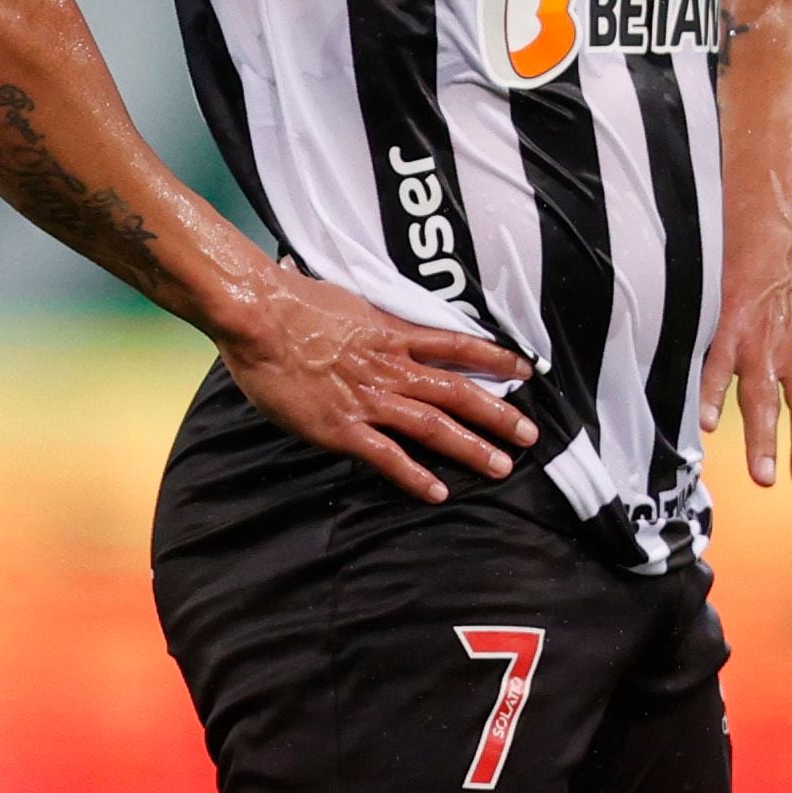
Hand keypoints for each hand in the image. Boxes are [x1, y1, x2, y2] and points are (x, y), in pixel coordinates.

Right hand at [218, 271, 537, 503]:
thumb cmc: (293, 302)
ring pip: (433, 426)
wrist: (260, 316)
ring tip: (502, 467)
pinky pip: (387, 456)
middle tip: (531, 435)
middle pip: (458, 393)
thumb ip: (371, 317)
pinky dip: (415, 475)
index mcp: (395, 334)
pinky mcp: (342, 427)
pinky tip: (438, 492)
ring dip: (471, 448)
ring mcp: (369, 399)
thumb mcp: (348, 300)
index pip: (459, 346)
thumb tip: (376, 316)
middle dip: (498, 415)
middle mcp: (392, 367)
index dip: (496, 358)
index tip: (527, 370)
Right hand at [700, 263, 791, 490]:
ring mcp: (761, 340)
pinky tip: (708, 426)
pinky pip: (720, 367)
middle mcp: (790, 350)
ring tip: (763, 476)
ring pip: (763, 399)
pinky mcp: (732, 324)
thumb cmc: (782, 267)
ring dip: (764, 439)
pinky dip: (714, 396)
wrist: (772, 222)